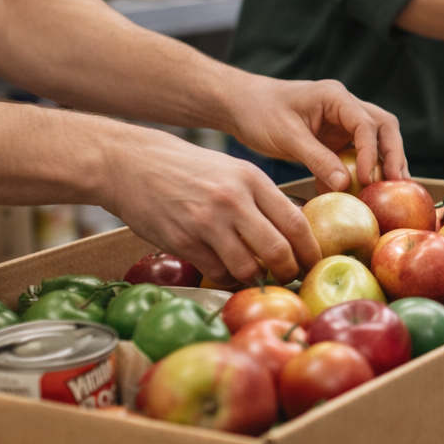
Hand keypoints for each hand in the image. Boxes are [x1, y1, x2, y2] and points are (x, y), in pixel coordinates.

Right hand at [106, 129, 320, 287]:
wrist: (131, 164)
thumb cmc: (187, 169)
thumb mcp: (232, 170)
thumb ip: (261, 197)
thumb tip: (293, 230)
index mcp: (251, 179)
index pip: (296, 222)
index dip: (310, 250)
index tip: (312, 262)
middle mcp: (233, 200)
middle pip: (278, 251)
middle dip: (289, 272)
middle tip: (289, 277)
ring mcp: (207, 222)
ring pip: (248, 268)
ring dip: (257, 279)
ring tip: (257, 277)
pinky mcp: (183, 241)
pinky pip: (217, 272)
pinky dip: (227, 278)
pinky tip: (227, 271)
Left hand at [225, 76, 407, 192]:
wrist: (240, 106)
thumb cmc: (259, 111)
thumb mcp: (287, 136)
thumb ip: (317, 158)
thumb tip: (345, 184)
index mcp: (335, 97)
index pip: (366, 123)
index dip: (372, 152)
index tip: (369, 178)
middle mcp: (344, 107)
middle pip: (383, 127)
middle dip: (393, 154)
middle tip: (397, 182)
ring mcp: (341, 122)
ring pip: (375, 139)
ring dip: (385, 162)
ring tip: (393, 189)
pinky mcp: (333, 139)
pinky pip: (355, 154)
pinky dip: (363, 171)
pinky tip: (366, 191)